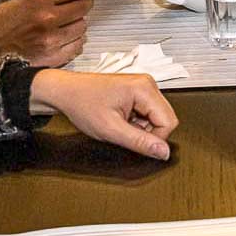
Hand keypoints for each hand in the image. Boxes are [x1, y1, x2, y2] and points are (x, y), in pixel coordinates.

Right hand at [0, 0, 94, 65]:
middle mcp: (48, 19)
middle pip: (85, 6)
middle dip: (83, 3)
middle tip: (76, 4)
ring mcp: (52, 40)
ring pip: (83, 26)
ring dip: (77, 22)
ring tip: (64, 23)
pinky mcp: (53, 57)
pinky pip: (77, 46)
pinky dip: (73, 40)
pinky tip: (63, 37)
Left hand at [29, 69, 177, 160]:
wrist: (66, 92)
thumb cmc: (82, 104)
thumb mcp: (110, 130)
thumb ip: (140, 142)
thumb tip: (163, 152)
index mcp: (144, 89)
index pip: (169, 122)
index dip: (154, 139)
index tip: (134, 141)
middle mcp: (147, 84)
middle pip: (165, 118)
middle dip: (147, 132)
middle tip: (123, 131)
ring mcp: (142, 86)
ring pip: (156, 117)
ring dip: (140, 127)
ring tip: (118, 123)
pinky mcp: (137, 91)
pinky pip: (147, 112)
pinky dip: (135, 121)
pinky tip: (119, 118)